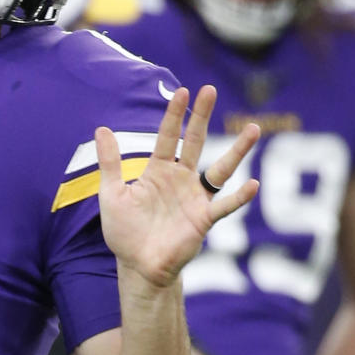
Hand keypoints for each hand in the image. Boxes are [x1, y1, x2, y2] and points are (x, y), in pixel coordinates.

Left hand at [96, 85, 258, 287]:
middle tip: (211, 89)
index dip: (174, 114)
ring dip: (237, 150)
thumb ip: (110, 163)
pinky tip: (253, 184)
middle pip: (196, 141)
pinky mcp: (203, 220)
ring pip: (220, 169)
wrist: (137, 266)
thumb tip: (101, 128)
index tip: (182, 91)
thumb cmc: (124, 231)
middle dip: (202, 116)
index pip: (169, 136)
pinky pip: (224, 206)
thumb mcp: (112, 194)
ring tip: (253, 129)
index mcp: (158, 171)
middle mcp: (180, 179)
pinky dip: (239, 196)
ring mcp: (195, 198)